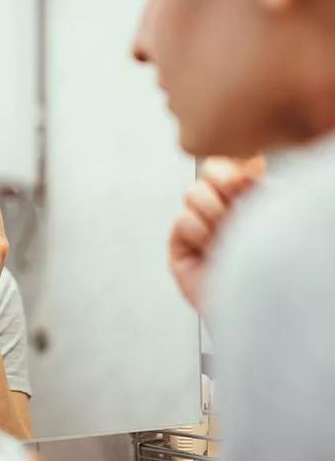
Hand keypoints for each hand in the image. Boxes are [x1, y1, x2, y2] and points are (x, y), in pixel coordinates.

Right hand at [170, 156, 264, 310]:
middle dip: (223, 182)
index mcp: (250, 201)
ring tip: (228, 233)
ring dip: (213, 210)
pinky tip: (211, 250)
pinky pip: (181, 220)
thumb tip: (245, 159)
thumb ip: (256, 184)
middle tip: (237, 197)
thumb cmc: (279, 263)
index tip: (249, 174)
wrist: (264, 301)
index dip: (235, 164)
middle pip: (209, 171)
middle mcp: (225, 213)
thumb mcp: (274, 211)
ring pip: (192, 192)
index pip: (233, 164)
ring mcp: (202, 230)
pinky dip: (198, 231)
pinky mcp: (181, 250)